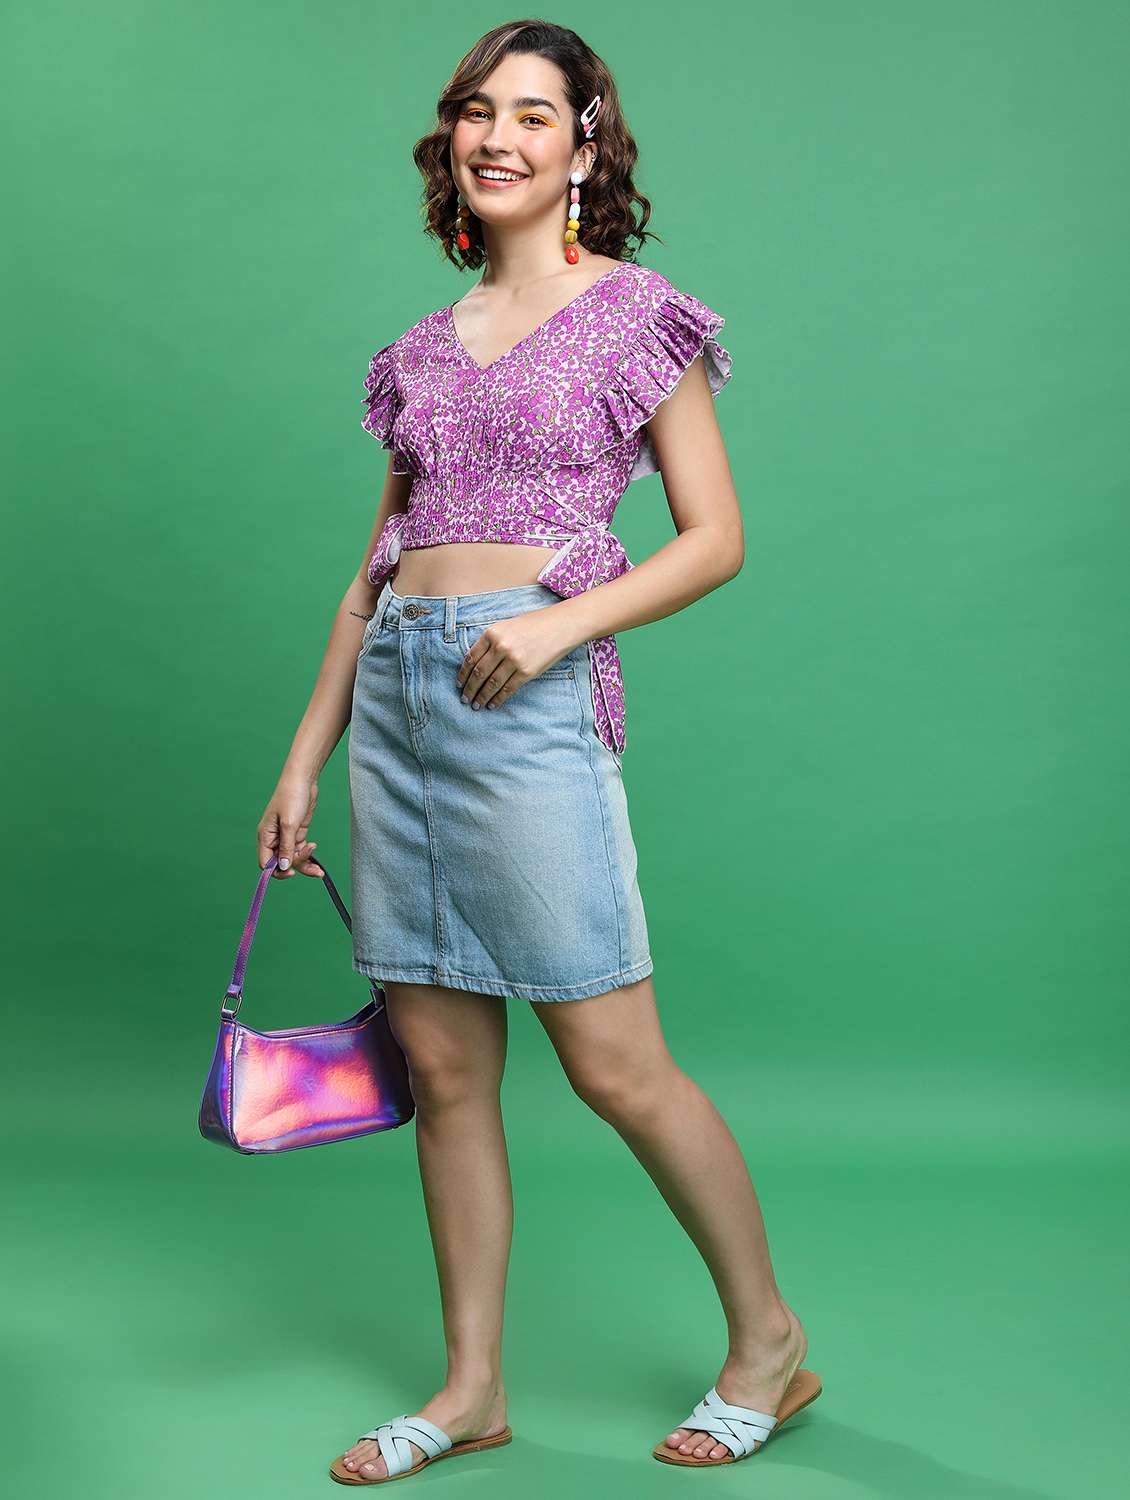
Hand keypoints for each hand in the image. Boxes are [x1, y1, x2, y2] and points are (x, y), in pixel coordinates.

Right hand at [257, 772, 325, 877]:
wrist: (303, 779)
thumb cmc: (291, 797)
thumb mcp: (289, 824)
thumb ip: (287, 847)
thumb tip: (283, 867)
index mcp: (265, 836)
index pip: (265, 863)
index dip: (276, 871)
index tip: (291, 873)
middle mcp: (274, 839)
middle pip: (281, 863)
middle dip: (296, 866)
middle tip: (314, 868)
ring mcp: (286, 836)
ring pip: (292, 858)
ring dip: (305, 863)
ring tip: (319, 870)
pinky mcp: (297, 833)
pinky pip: (300, 850)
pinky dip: (308, 854)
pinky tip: (314, 849)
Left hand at [457, 609, 576, 708]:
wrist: (561, 626)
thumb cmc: (533, 625)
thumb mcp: (507, 626)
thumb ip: (491, 642)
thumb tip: (475, 664)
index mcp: (492, 633)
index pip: (470, 658)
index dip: (463, 674)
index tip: (459, 684)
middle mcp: (501, 647)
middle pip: (479, 673)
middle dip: (470, 689)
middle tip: (465, 699)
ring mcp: (514, 660)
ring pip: (491, 684)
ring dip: (482, 696)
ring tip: (477, 705)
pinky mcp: (526, 672)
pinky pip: (507, 689)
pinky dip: (498, 699)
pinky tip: (492, 704)